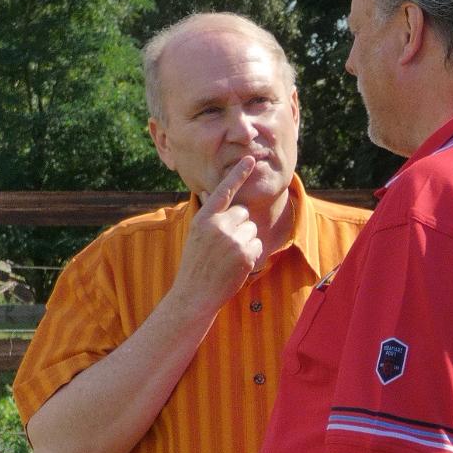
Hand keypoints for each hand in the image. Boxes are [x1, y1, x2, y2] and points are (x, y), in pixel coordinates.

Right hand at [172, 157, 261, 314]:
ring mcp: (232, 240)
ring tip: (228, 258)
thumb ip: (210, 218)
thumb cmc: (196, 265)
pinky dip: (251, 255)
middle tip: (224, 246)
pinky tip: (236, 266)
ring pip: (252, 229)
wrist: (194, 294)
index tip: (249, 158)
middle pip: (243, 212)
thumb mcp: (196, 236)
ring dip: (245, 241)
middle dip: (239, 226)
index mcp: (203, 218)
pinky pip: (258, 245)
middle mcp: (217, 225)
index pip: (224, 191)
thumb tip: (218, 198)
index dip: (238, 174)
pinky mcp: (244, 254)